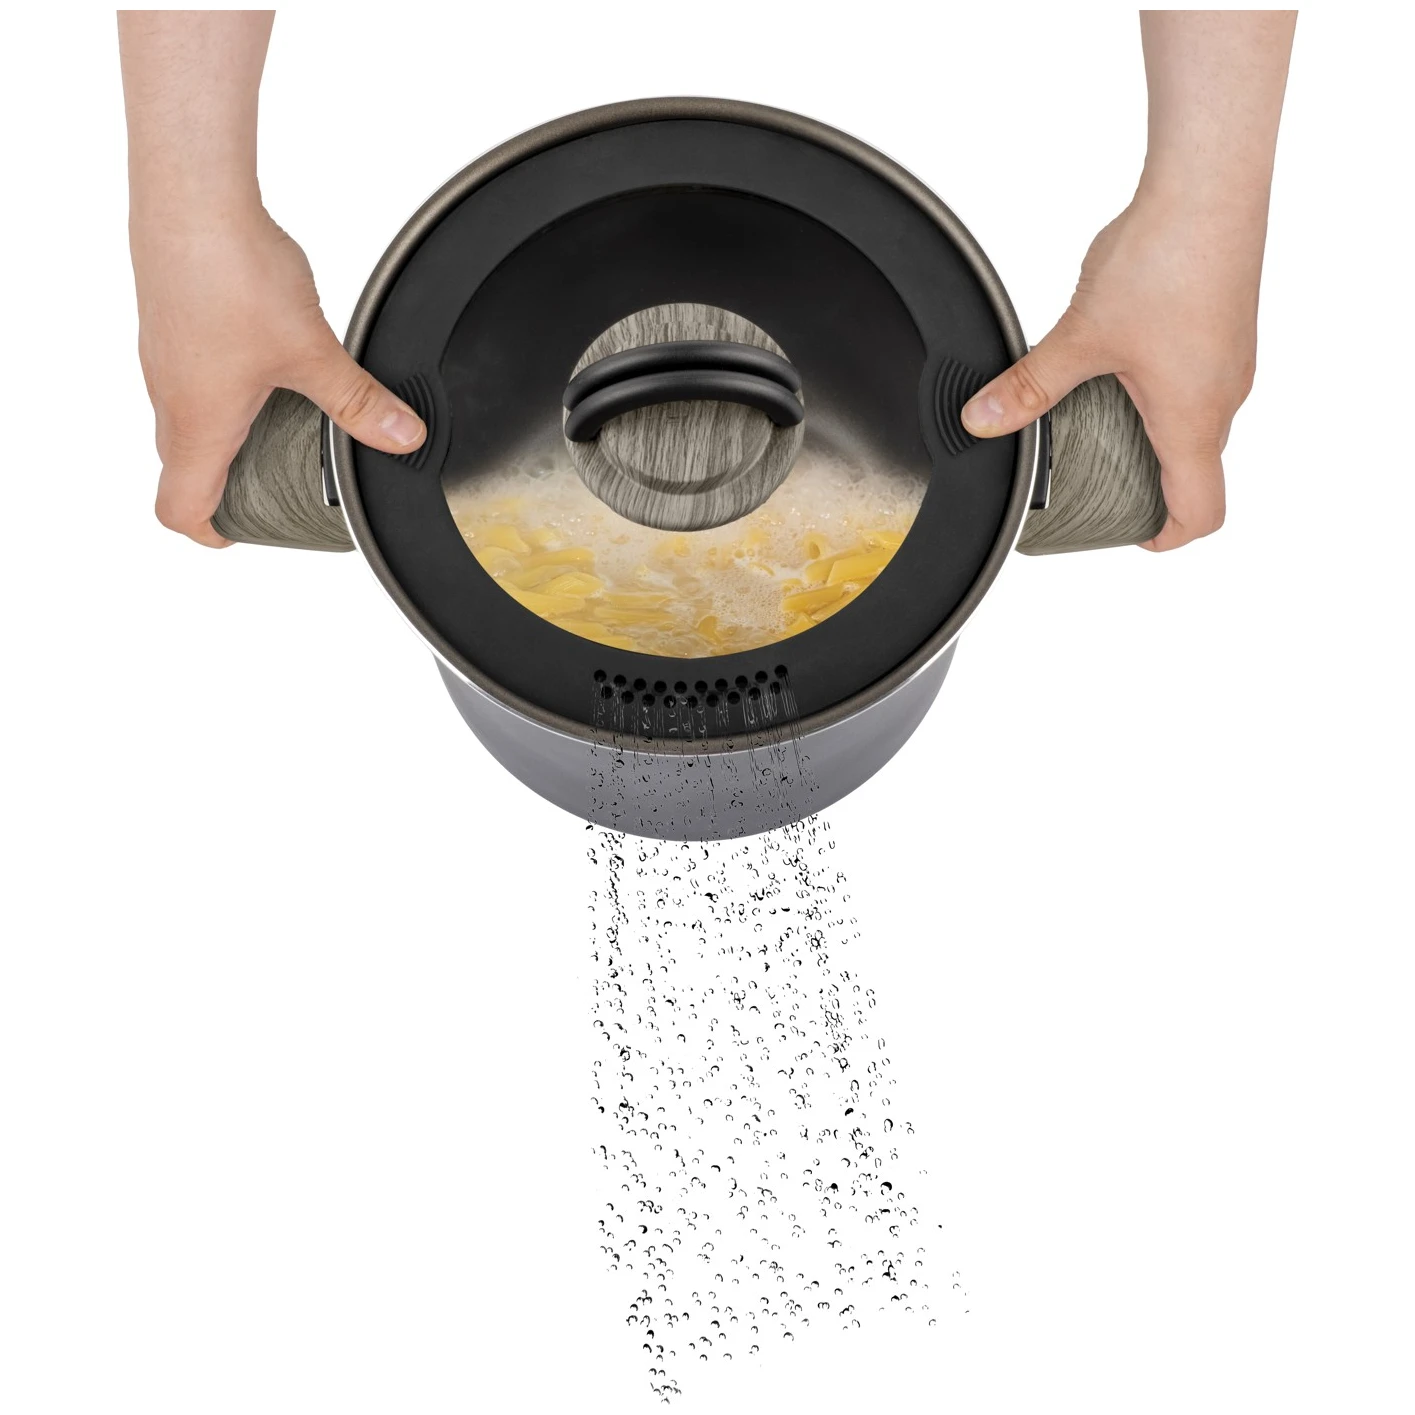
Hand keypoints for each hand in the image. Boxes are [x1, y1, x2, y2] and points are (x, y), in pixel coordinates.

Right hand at [130, 205, 424, 547]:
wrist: (189, 193)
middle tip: (275, 486)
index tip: (243, 532)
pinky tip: (267, 366)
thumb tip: (402, 437)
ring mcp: (164, 358)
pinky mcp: (169, 323)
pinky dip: (222, 392)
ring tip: (282, 427)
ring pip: (185, 422)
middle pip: (182, 469)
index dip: (210, 532)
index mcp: (199, 423)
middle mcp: (170, 397)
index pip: (179, 508)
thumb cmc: (232, 271)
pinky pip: (188, 377)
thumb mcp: (313, 351)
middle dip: (226, 489)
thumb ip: (358, 402)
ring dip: (227, 437)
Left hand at [961, 188, 1258, 551]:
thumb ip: (1029, 388)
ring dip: (1151, 436)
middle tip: (1094, 478)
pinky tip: (1117, 365)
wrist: (1211, 180)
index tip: (1130, 532)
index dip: (1166, 536)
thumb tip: (983, 420)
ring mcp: (1230, 362)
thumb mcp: (1080, 338)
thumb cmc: (1166, 257)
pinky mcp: (1225, 329)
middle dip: (1147, 487)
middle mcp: (1223, 398)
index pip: (1201, 512)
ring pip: (1196, 426)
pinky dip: (1161, 396)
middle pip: (1196, 472)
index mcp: (1194, 419)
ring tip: (1096, 420)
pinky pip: (1199, 384)